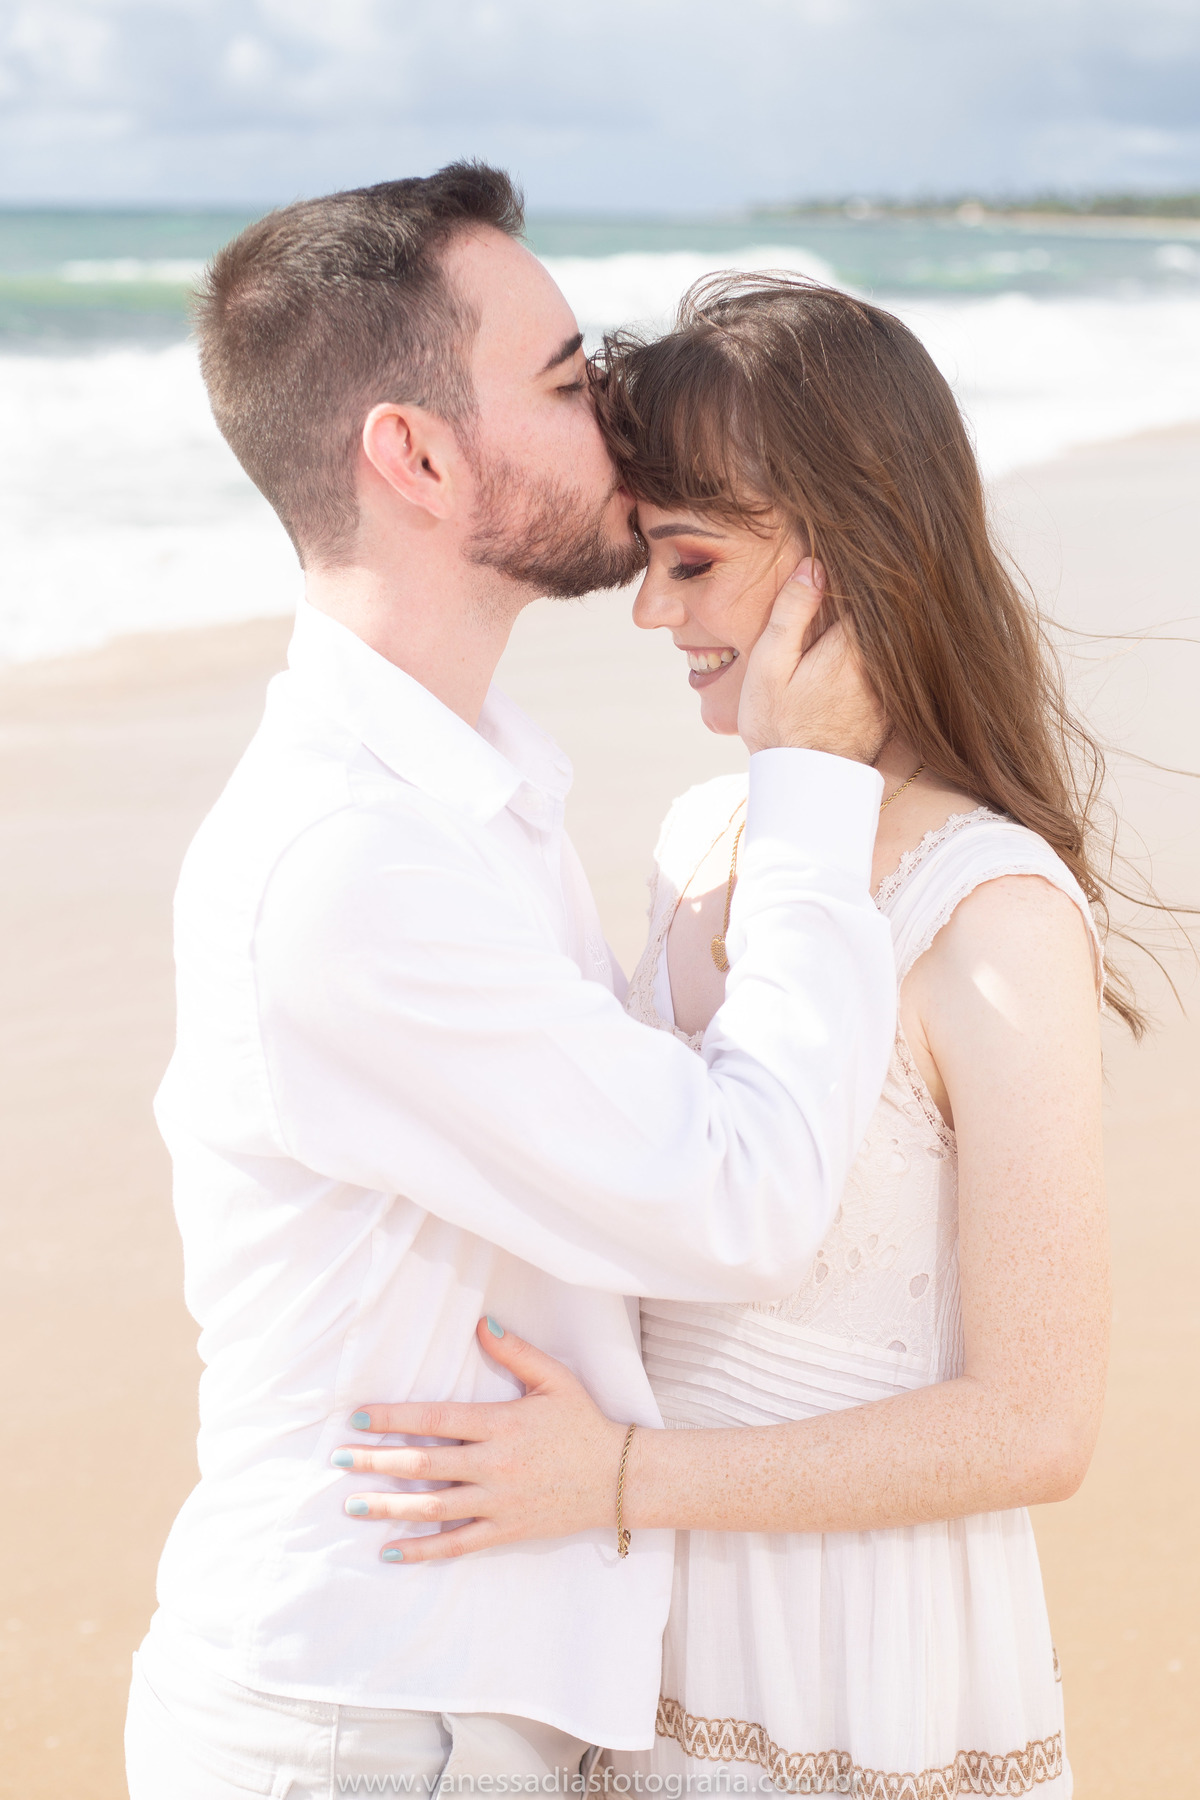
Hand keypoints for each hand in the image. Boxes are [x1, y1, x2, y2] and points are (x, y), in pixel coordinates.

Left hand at [333, 1320, 627, 1562]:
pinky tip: (390, 1552)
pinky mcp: (506, 1531)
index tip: (359, 1417)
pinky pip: (457, 1544)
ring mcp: (498, 1503)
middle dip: (377, 1462)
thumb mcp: (555, 1379)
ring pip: (434, 1507)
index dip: (395, 1418)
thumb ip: (516, 1352)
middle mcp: (494, 1466)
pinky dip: (423, 1551)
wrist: (619, 1478)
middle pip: (424, 1464)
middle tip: (338, 1460)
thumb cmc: (583, 1424)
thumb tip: (483, 1323)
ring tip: (352, 1505)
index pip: (437, 1419)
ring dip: (389, 1507)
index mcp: (501, 1425)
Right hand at [738, 557, 885, 761]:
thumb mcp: (770, 664)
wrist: (804, 786)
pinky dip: (885, 650)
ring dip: (880, 618)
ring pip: (894, 637)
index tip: (849, 550)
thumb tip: (815, 565)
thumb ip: (793, 613)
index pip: (870, 589)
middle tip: (862, 564)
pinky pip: (894, 664)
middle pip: (888, 610)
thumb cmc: (779, 726)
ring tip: (866, 595)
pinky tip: (867, 640)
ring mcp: (892, 685)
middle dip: (875, 588)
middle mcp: (882, 662)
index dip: (859, 568)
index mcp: (852, 644)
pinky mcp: (893, 704)